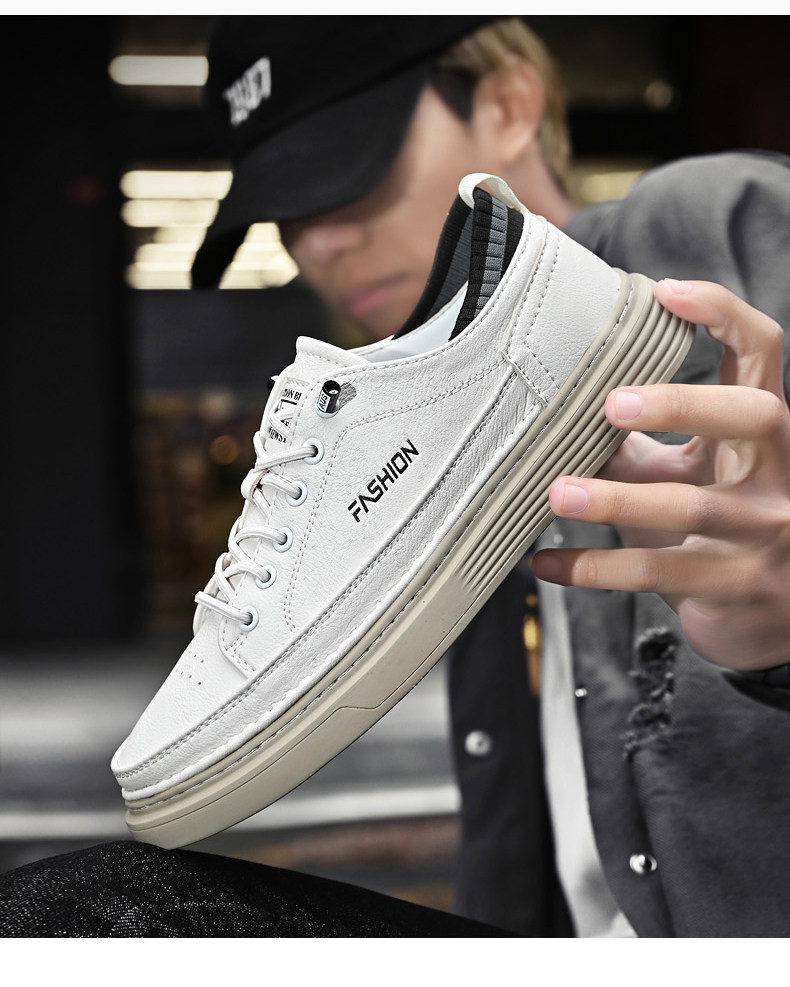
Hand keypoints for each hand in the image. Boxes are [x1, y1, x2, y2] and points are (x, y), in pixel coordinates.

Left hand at [531, 279, 789, 670]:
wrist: (772, 620)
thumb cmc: (720, 530)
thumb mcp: (687, 477)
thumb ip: (636, 443)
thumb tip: (557, 411)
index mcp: (762, 436)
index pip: (763, 354)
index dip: (722, 314)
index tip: (664, 292)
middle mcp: (776, 477)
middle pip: (756, 416)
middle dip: (685, 402)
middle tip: (611, 404)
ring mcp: (762, 535)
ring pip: (693, 508)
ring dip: (616, 500)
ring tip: (556, 493)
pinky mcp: (733, 587)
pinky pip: (655, 575)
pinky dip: (592, 568)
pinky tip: (545, 563)